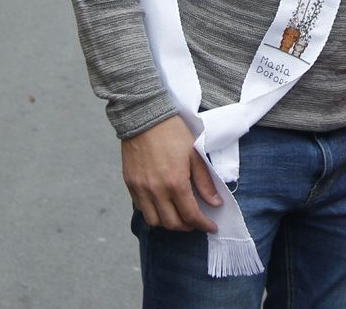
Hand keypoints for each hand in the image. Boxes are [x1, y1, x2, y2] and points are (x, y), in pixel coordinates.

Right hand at [121, 115, 220, 232]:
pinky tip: (162, 204)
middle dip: (187, 227)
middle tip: (196, 222)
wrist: (144, 117)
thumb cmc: (172, 132)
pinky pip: (141, 208)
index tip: (211, 227)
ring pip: (154, 221)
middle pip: (172, 223)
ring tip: (178, 215)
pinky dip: (153, 212)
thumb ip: (204, 181)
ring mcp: (141, 189)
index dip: (203, 225)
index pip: (191, 215)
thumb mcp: (194, 154)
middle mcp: (156, 191)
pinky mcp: (130, 184)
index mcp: (175, 183)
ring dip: (168, 223)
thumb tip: (215, 203)